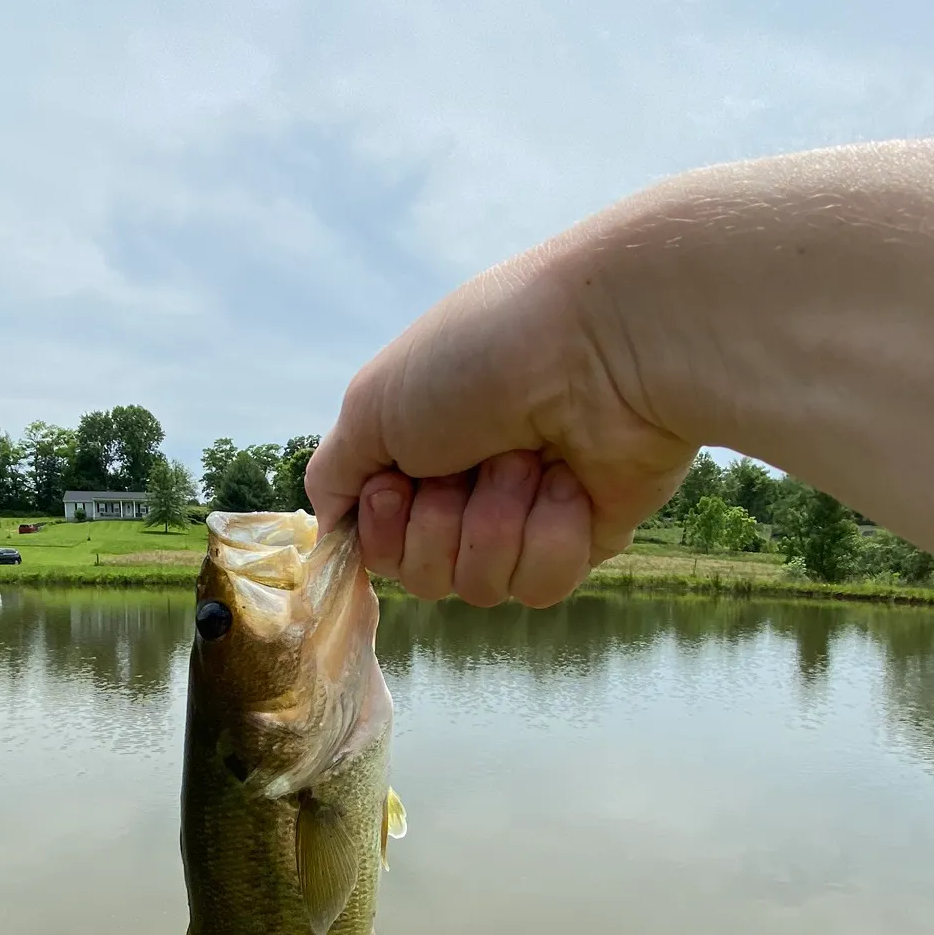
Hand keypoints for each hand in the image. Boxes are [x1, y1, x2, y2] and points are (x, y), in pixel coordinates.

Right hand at [305, 243, 695, 606]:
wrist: (599, 348)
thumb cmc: (478, 358)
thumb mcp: (370, 405)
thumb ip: (335, 475)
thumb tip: (334, 526)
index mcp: (418, 451)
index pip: (378, 544)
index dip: (382, 528)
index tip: (397, 484)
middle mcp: (468, 487)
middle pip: (424, 575)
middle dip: (439, 526)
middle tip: (466, 466)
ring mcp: (528, 516)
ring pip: (482, 586)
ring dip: (496, 522)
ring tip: (527, 461)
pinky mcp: (586, 538)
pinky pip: (541, 585)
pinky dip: (550, 536)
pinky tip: (568, 483)